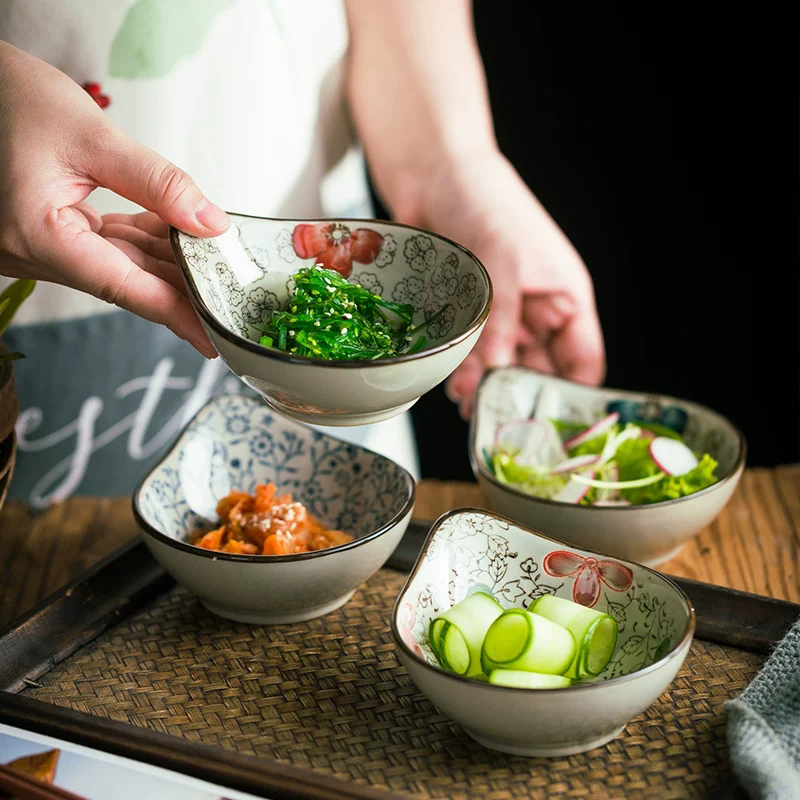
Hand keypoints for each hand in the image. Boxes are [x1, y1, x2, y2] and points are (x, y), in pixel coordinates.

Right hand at [0, 42, 229, 357]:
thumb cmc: (11, 99)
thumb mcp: (93, 137)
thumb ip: (158, 183)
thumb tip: (211, 224)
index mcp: (38, 235)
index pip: (122, 286)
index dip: (173, 314)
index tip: (212, 338)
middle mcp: (32, 253)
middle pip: (125, 281)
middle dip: (179, 285)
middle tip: (230, 297)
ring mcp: (39, 247)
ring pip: (118, 266)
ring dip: (165, 262)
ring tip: (214, 261)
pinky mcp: (47, 235)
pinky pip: (104, 247)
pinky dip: (141, 242)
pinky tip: (177, 235)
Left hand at [416, 150, 605, 417]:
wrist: (433, 173)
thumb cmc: (484, 201)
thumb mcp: (502, 262)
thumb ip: (501, 322)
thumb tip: (494, 375)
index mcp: (565, 299)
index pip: (581, 362)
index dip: (570, 396)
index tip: (548, 426)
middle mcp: (537, 313)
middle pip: (538, 372)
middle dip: (517, 396)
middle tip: (496, 419)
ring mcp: (501, 315)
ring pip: (502, 368)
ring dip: (485, 387)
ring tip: (467, 402)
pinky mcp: (467, 315)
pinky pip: (472, 354)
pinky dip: (463, 370)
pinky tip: (452, 381)